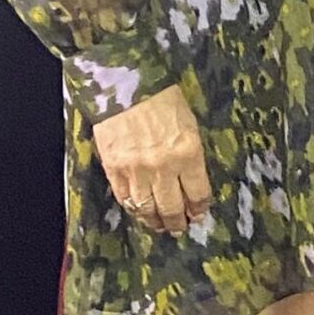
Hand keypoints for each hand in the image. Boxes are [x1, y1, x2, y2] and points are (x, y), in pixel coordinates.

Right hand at [92, 85, 210, 234]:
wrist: (126, 86)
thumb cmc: (164, 99)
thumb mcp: (189, 123)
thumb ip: (190, 153)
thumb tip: (191, 178)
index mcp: (188, 153)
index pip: (197, 193)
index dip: (199, 208)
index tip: (199, 215)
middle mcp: (164, 167)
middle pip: (172, 207)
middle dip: (178, 221)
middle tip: (180, 228)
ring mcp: (136, 171)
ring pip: (147, 209)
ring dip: (155, 222)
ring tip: (160, 227)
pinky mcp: (114, 170)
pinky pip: (125, 199)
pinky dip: (133, 209)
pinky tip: (140, 212)